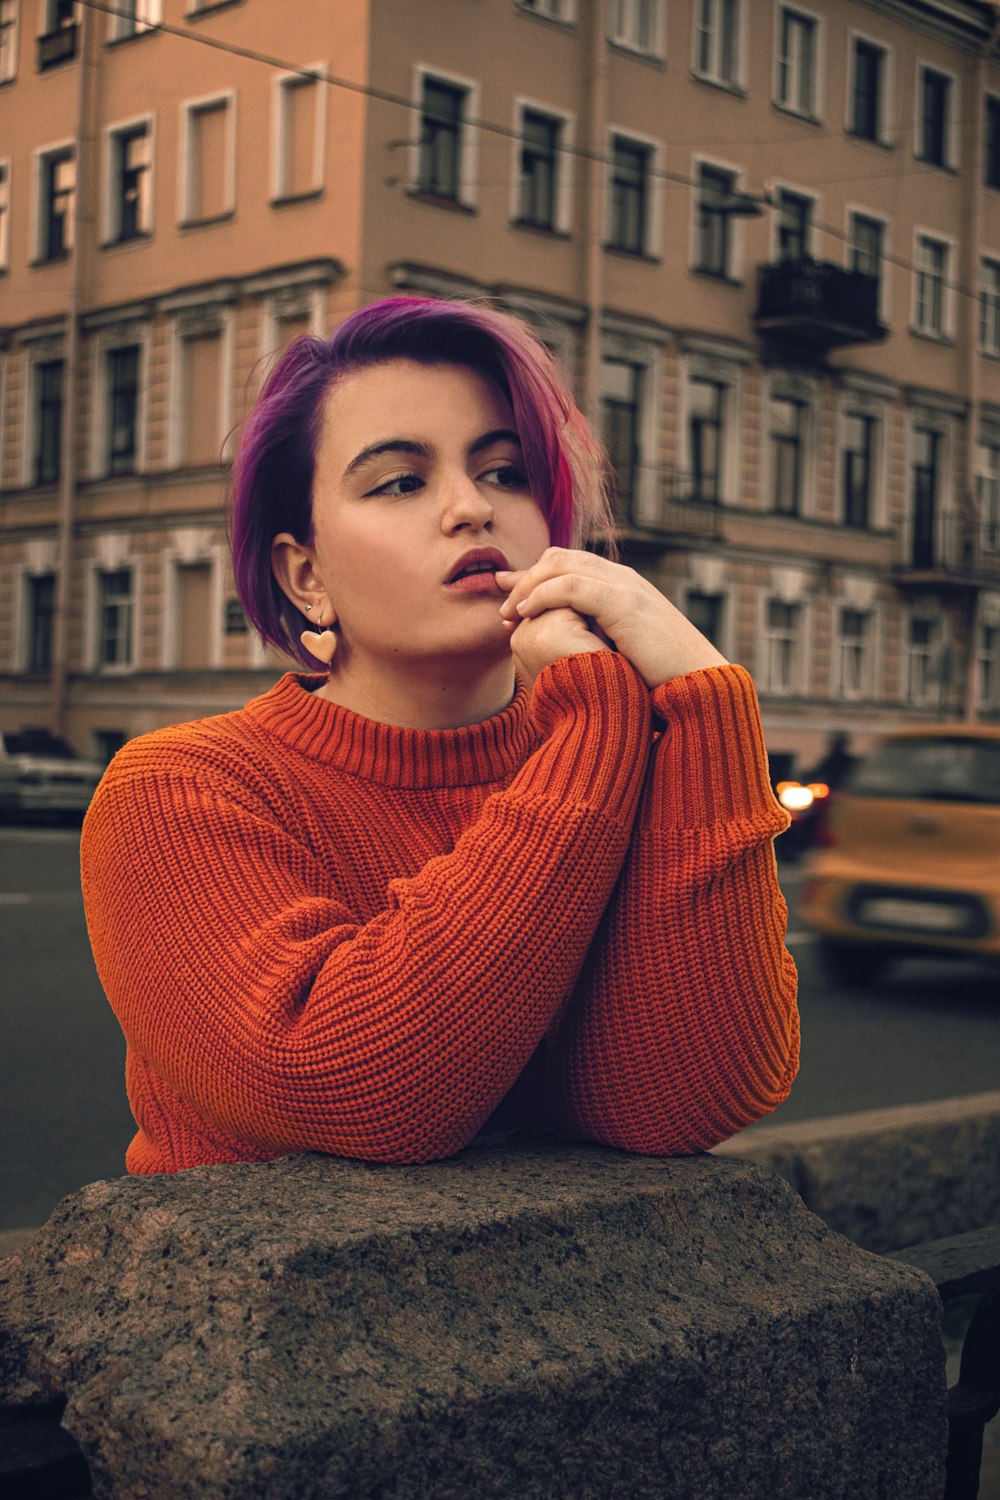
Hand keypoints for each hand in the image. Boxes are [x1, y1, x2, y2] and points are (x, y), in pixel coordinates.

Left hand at [497, 548, 727, 689]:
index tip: (507, 597)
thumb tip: (577, 645)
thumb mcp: (625, 647)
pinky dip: (542, 595)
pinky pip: (571, 587)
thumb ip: (601, 635)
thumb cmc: (662, 675)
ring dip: (527, 586)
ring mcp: (624, 587)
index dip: (534, 576)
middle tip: (502, 606)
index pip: (568, 563)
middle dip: (524, 578)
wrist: (698, 684)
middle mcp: (622, 578)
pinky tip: (526, 613)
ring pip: (560, 565)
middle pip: (559, 557)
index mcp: (622, 585)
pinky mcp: (624, 604)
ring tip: (508, 613)